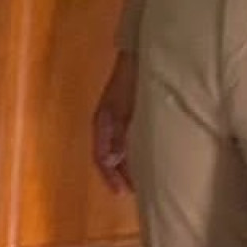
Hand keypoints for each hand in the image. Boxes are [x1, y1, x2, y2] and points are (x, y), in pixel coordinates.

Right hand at [93, 53, 138, 195]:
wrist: (141, 53)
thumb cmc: (131, 79)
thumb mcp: (122, 109)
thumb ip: (116, 134)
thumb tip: (111, 161)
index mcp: (102, 122)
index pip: (100, 157)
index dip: (109, 176)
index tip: (121, 192)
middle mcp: (107, 122)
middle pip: (109, 155)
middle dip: (119, 174)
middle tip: (134, 191)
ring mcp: (117, 116)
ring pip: (118, 148)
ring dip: (126, 164)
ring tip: (140, 179)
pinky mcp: (128, 112)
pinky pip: (126, 139)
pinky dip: (133, 152)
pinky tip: (145, 157)